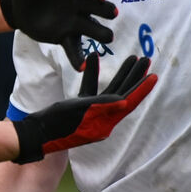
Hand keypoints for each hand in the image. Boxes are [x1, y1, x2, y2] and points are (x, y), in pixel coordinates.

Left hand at [0, 0, 116, 68]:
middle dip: (104, 9)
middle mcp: (77, 4)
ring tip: (109, 37)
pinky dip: (78, 58)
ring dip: (99, 32)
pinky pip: (73, 48)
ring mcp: (72, 22)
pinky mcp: (64, 36)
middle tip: (112, 13)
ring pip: (89, 28)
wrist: (17, 5)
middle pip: (94, 7)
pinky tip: (81, 67)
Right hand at [12, 53, 155, 163]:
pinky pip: (93, 89)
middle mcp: (103, 118)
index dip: (141, 88)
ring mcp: (93, 112)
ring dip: (121, 74)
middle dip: (135, 77)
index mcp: (105, 121)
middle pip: (124, 94)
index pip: (128, 101)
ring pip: (111, 90)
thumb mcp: (79, 113)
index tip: (154, 75)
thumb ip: (101, 107)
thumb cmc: (56, 124)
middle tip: (146, 59)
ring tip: (132, 58)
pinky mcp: (81, 107)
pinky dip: (93, 74)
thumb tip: (124, 102)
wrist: (36, 133)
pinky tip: (93, 59)